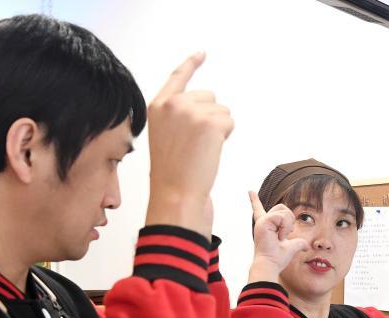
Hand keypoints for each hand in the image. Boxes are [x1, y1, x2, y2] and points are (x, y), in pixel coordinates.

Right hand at [145, 53, 234, 238]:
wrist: (175, 192)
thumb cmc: (173, 172)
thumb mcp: (166, 136)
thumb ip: (178, 117)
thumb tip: (205, 107)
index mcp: (158, 106)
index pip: (177, 77)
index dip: (191, 64)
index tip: (202, 53)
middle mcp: (173, 103)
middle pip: (209, 96)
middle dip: (210, 116)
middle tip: (196, 144)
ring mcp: (191, 111)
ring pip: (222, 110)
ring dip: (218, 129)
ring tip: (201, 149)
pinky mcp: (210, 121)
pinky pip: (230, 122)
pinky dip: (225, 136)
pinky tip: (210, 150)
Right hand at [248, 192, 309, 282]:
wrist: (270, 264)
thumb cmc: (277, 258)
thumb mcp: (292, 247)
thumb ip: (299, 243)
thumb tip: (306, 247)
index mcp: (266, 225)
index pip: (259, 210)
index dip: (254, 200)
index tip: (250, 191)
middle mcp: (262, 222)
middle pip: (282, 207)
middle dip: (289, 220)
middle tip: (285, 235)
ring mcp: (262, 221)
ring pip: (284, 211)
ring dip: (288, 225)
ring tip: (281, 236)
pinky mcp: (263, 222)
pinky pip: (281, 217)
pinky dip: (285, 226)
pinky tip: (280, 236)